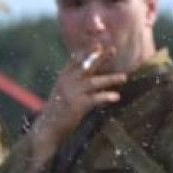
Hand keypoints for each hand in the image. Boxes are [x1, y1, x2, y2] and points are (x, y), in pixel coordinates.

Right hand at [29, 47, 126, 167]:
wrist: (47, 128)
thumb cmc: (57, 112)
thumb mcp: (61, 92)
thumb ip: (71, 81)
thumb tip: (83, 72)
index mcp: (63, 78)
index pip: (76, 60)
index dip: (87, 51)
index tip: (98, 43)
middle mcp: (67, 83)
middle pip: (87, 67)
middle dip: (100, 57)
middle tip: (113, 49)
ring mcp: (71, 93)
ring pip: (94, 82)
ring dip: (110, 79)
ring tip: (124, 77)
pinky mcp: (76, 106)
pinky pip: (95, 99)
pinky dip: (106, 96)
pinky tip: (116, 96)